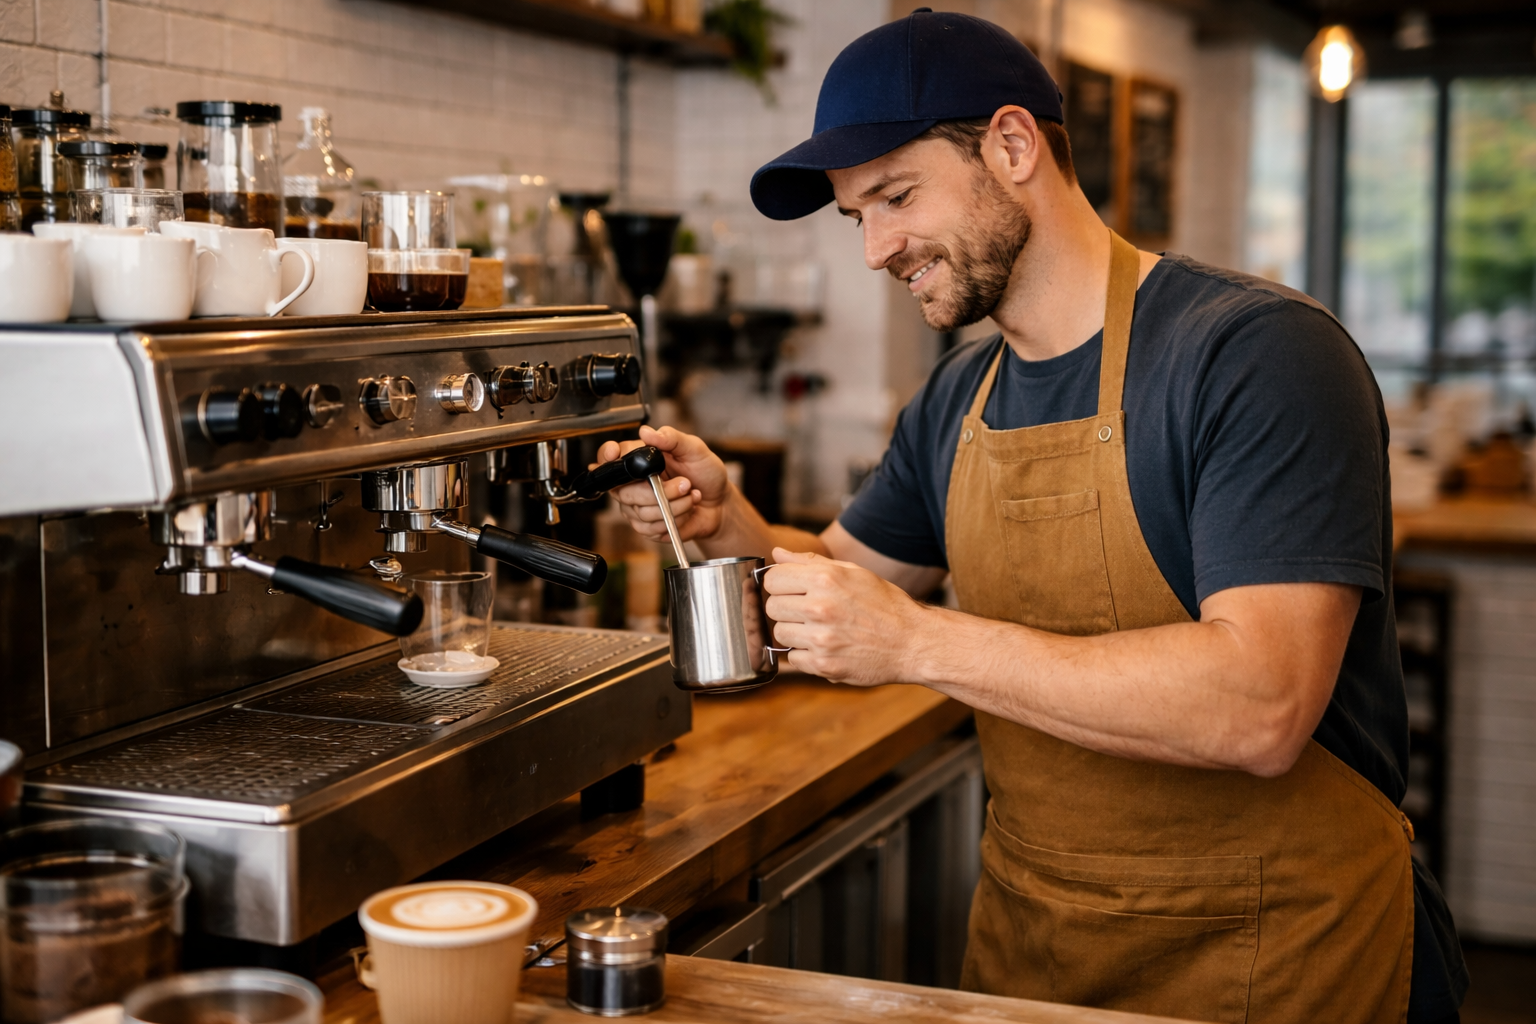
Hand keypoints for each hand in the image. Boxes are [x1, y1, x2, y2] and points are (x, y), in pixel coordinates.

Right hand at [595, 425, 730, 544]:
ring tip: (690, 495)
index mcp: (639, 460)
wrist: (719, 502)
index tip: (615, 455)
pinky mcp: (647, 526)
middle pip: (624, 491)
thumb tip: (647, 432)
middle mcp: (633, 483)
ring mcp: (637, 506)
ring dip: (674, 505)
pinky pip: (651, 528)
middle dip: (660, 491)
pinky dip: (675, 519)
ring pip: (641, 512)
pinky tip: (686, 510)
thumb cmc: (706, 474)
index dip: (606, 458)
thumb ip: (671, 438)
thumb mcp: (695, 449)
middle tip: (685, 483)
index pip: (609, 457)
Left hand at [761, 547, 936, 685]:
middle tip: (809, 611)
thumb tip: (776, 553)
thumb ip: (810, 562)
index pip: (772, 578)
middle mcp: (820, 608)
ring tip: (820, 630)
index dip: (780, 583)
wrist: (913, 642)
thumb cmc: (884, 604)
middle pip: (771, 607)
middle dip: (786, 608)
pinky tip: (827, 647)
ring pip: (779, 634)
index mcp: (826, 579)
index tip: (792, 589)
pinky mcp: (824, 666)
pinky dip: (806, 655)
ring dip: (795, 632)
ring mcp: (821, 639)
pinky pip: (793, 659)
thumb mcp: (853, 572)